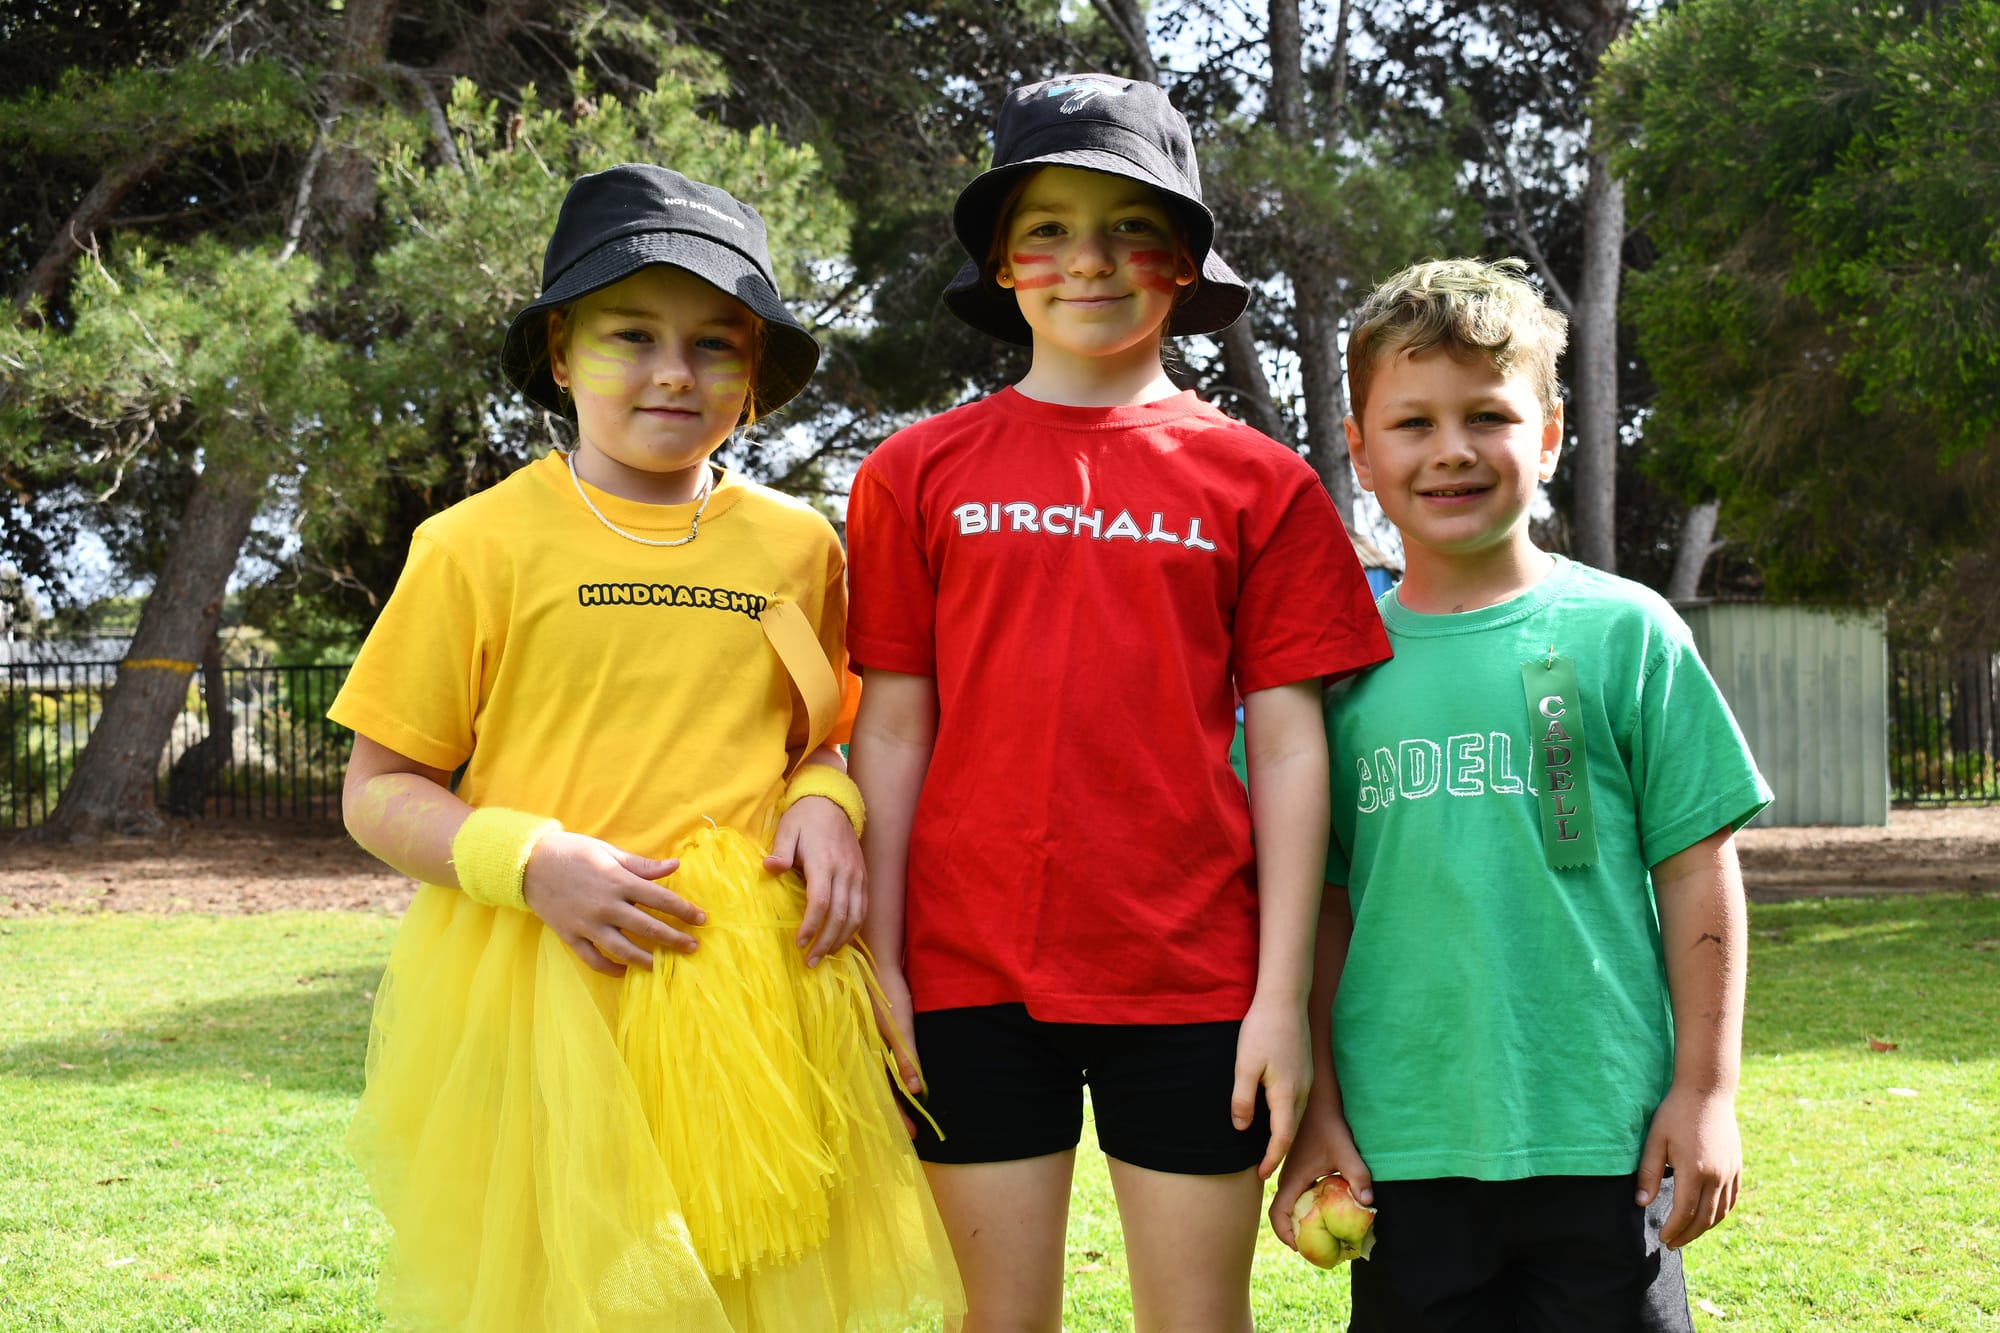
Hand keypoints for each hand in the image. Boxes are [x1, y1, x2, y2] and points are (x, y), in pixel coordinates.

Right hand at [521, 830, 703, 976]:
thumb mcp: (609, 852)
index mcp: (618, 881)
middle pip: (648, 929)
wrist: (528, 863)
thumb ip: (642, 865)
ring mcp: (587, 924)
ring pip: (623, 950)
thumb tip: (675, 867)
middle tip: (693, 947)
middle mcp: (605, 906)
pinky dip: (611, 969)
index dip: (684, 911)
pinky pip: (594, 960)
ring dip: (647, 960)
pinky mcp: (570, 936)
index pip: (661, 900)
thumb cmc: (573, 852)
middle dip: (674, 940)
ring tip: (663, 965)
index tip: (702, 919)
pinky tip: (626, 971)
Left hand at [765, 793, 866, 966]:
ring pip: (855, 916)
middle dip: (826, 942)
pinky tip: (841, 941)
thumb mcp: (786, 829)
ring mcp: (858, 876)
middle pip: (840, 916)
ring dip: (841, 940)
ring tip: (825, 956)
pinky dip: (853, 929)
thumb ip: (781, 851)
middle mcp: (845, 872)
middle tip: (810, 961)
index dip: (812, 925)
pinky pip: (863, 909)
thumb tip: (769, 868)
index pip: (821, 902)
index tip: (800, 943)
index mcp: (824, 862)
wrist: (833, 803)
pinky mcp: (863, 878)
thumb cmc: (804, 819)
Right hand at [869, 961, 922, 1137]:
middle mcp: (865, 1055)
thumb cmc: (885, 993)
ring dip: (892, 1100)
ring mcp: (868, 1045)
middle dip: (896, 1114)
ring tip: (906, 1117)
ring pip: (879, 1081)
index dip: (897, 1116)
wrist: (872, 962)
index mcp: (868, 1055)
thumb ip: (907, 1056)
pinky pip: (881, 1065)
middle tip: (912, 1135)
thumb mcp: (899, 1025)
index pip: (884, 1095)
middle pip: (880, 1093)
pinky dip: (890, 1079)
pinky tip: (900, 1084)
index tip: (911, 1136)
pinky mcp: (872, 1035)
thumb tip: (917, 1090)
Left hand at [1232, 997, 1312, 1180]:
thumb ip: (1243, 1100)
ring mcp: (1306, 1080)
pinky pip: (1298, 1103)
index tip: (1261, 1175)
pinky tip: (1275, 1115)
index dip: (1271, 1159)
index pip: (1282, 1138)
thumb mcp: (1244, 1066)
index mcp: (1287, 1094)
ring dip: (1283, 1134)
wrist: (1285, 999)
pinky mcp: (1305, 1070)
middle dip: (1278, 1151)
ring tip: (1267, 1147)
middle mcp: (1302, 1091)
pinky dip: (1287, 1117)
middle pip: (1292, 1131)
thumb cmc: (1262, 1030)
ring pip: (1296, 1117)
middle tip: (1262, 1168)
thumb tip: (1242, 1128)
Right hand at [1269, 1101, 1372, 1248]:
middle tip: (1318, 1246)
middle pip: (1284, 1214)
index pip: (1278, 1215)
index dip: (1285, 1235)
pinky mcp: (1301, 1168)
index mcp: (1292, 1179)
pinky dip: (1310, 1206)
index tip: (1301, 1248)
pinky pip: (1300, 1194)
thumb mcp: (1345, 1150)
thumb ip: (1357, 1175)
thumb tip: (1368, 1202)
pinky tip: (1330, 1206)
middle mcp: (1288, 1178)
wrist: (1319, 1101)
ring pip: (1292, 1204)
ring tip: (1325, 1231)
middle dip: (1297, 1233)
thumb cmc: (1329, 1125)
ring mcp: (1293, 1173)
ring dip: (1303, 1220)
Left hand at [1637, 1082, 1741, 1248]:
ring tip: (1688, 1234)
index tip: (1662, 1238)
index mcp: (1695, 1171)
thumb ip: (1649, 1173)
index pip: (1684, 1212)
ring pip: (1721, 1212)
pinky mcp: (1737, 1166)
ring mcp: (1730, 1172)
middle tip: (1672, 1244)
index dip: (1673, 1229)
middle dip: (1688, 1234)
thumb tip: (1642, 1204)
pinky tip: (1709, 1217)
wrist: (1707, 1091)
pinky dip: (1721, 1213)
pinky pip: (1732, 1199)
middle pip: (1705, 1218)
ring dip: (1704, 1228)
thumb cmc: (1675, 1113)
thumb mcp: (1655, 1141)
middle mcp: (1717, 1176)